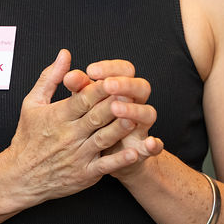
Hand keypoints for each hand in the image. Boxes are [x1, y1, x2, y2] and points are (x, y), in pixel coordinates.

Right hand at [1, 50, 152, 203]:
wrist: (20, 177)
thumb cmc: (27, 138)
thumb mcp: (31, 103)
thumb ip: (50, 77)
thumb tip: (64, 54)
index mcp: (58, 116)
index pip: (81, 99)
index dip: (98, 89)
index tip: (113, 79)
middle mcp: (69, 135)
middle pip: (95, 117)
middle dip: (113, 105)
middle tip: (130, 93)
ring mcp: (78, 155)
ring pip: (102, 139)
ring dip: (119, 129)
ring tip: (134, 118)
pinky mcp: (84, 174)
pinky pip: (105, 165)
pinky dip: (119, 159)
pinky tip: (134, 152)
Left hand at [73, 59, 162, 179]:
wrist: (107, 155)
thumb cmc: (94, 121)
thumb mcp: (85, 103)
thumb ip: (80, 88)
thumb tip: (69, 76)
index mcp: (123, 89)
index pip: (124, 70)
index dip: (110, 68)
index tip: (90, 70)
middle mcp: (136, 104)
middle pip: (141, 87)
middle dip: (125, 85)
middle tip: (108, 85)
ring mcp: (141, 126)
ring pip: (148, 113)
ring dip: (135, 110)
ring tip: (116, 109)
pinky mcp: (142, 149)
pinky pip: (154, 147)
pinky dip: (154, 146)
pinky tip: (150, 144)